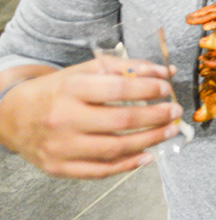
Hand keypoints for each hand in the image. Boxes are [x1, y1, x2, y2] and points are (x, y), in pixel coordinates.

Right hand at [0, 58, 179, 178]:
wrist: (12, 115)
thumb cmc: (57, 90)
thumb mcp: (86, 70)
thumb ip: (126, 68)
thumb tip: (166, 71)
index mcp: (71, 89)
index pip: (119, 89)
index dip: (148, 88)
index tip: (166, 88)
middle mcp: (64, 118)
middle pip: (121, 121)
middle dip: (156, 117)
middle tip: (175, 112)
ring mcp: (61, 146)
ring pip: (114, 149)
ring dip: (149, 141)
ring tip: (168, 132)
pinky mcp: (59, 167)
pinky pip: (99, 171)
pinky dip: (127, 165)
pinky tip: (147, 155)